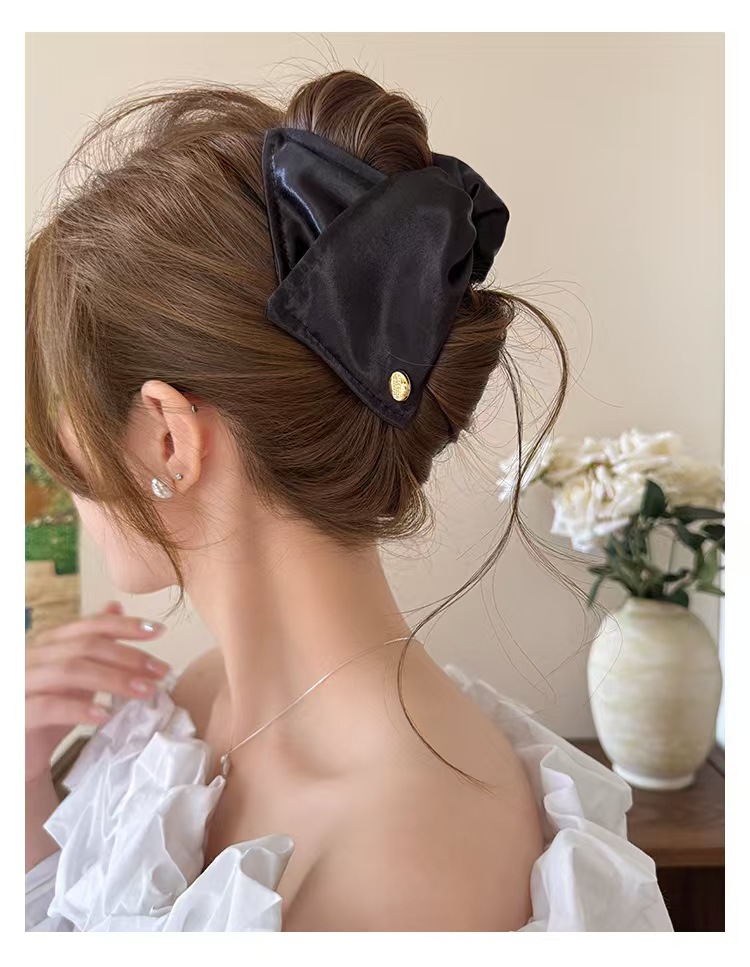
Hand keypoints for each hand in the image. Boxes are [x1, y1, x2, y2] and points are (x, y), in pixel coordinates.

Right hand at [25, 601, 169, 783]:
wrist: (20, 757)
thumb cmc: (49, 716)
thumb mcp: (75, 676)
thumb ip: (93, 643)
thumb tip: (116, 606)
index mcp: (49, 644)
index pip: (90, 625)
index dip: (126, 625)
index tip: (159, 631)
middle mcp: (32, 657)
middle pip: (85, 646)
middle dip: (128, 656)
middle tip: (161, 670)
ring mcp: (20, 684)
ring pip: (70, 671)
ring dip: (113, 679)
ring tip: (144, 691)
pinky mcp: (16, 714)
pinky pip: (48, 706)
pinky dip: (79, 708)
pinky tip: (105, 715)